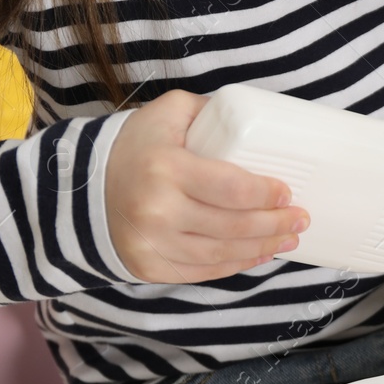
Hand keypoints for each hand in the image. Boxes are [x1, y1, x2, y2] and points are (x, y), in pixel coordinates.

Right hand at [106, 89, 307, 282]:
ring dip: (263, 248)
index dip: (266, 195)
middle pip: (233, 226)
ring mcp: (152, 244)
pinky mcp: (149, 267)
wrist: (82, 186)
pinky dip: (236, 265)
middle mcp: (158, 210)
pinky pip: (204, 272)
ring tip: (288, 238)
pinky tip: (259, 254)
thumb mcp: (167, 114)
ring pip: (222, 254)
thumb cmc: (134, 147)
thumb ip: (210, 112)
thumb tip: (254, 120)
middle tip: (300, 218)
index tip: (287, 193)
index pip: (231, 188)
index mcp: (165, 168)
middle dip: (275, 224)